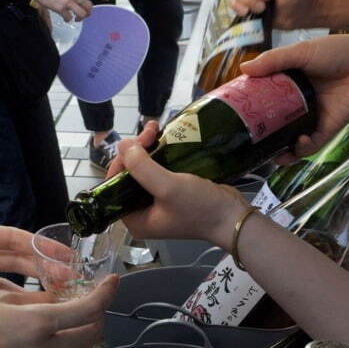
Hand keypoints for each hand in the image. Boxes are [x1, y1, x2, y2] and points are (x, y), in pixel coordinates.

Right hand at [0, 277, 117, 347]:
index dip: (106, 293)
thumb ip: (36, 300)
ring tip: (77, 324)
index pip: (88, 309)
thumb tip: (61, 296)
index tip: (111, 282)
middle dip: (98, 314)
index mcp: (36, 325)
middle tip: (92, 299)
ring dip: (88, 340)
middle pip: (92, 335)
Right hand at [34, 0, 109, 21]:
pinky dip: (68, 20)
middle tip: (85, 15)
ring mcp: (67, 2)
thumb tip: (73, 0)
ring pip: (81, 13)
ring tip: (76, 19)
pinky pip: (68, 18)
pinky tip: (65, 18)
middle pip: (89, 5)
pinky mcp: (60, 8)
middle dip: (89, 12)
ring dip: (80, 18)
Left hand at [107, 122, 250, 247]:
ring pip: (143, 170)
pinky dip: (159, 154)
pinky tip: (163, 138)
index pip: (114, 185)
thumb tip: (122, 146)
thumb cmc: (200, 207)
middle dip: (136, 150)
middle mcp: (142, 213)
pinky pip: (159, 170)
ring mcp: (158, 202)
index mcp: (134, 220)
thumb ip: (142, 168)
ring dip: (147, 148)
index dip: (122, 160)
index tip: (135, 142)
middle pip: (128, 175)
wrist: (234, 216)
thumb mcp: (168, 187)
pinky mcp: (172, 193)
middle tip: (150, 132)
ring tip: (155, 128)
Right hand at [240, 34, 348, 156]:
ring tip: (270, 155)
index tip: (235, 113)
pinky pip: (312, 143)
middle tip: (247, 141)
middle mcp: (298, 101)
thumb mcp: (302, 51)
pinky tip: (296, 145)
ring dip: (281, 149)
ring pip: (291, 137)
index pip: (264, 96)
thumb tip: (243, 69)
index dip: (250, 105)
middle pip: (275, 120)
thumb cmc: (338, 51)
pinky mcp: (329, 127)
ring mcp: (313, 115)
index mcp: (289, 81)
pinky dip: (303, 148)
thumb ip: (274, 60)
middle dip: (262, 134)